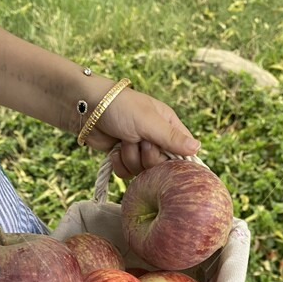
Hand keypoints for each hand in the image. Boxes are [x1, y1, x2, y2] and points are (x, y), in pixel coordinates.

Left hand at [85, 86, 199, 177]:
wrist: (85, 109)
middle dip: (148, 156)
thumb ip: (172, 138)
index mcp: (167, 125)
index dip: (177, 159)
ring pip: (143, 171)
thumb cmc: (119, 107)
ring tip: (123, 141)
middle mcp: (155, 138)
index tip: (168, 159)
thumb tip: (198, 148)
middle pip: (162, 165)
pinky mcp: (122, 158)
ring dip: (130, 158)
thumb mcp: (149, 121)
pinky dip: (119, 164)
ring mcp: (138, 150)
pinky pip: (127, 174)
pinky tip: (114, 151)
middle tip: (139, 141)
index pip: (184, 150)